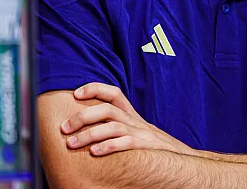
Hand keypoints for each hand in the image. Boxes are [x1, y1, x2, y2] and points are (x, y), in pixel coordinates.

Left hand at [61, 82, 194, 157]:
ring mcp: (142, 133)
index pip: (114, 93)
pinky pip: (127, 143)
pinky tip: (95, 153)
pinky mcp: (146, 147)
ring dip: (89, 134)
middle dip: (82, 116)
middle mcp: (135, 121)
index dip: (95, 89)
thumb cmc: (153, 148)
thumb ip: (118, 127)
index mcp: (132, 115)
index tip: (76, 93)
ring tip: (71, 143)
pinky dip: (109, 146)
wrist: (182, 158)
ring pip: (113, 126)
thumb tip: (88, 128)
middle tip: (64, 128)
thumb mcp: (137, 132)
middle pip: (107, 109)